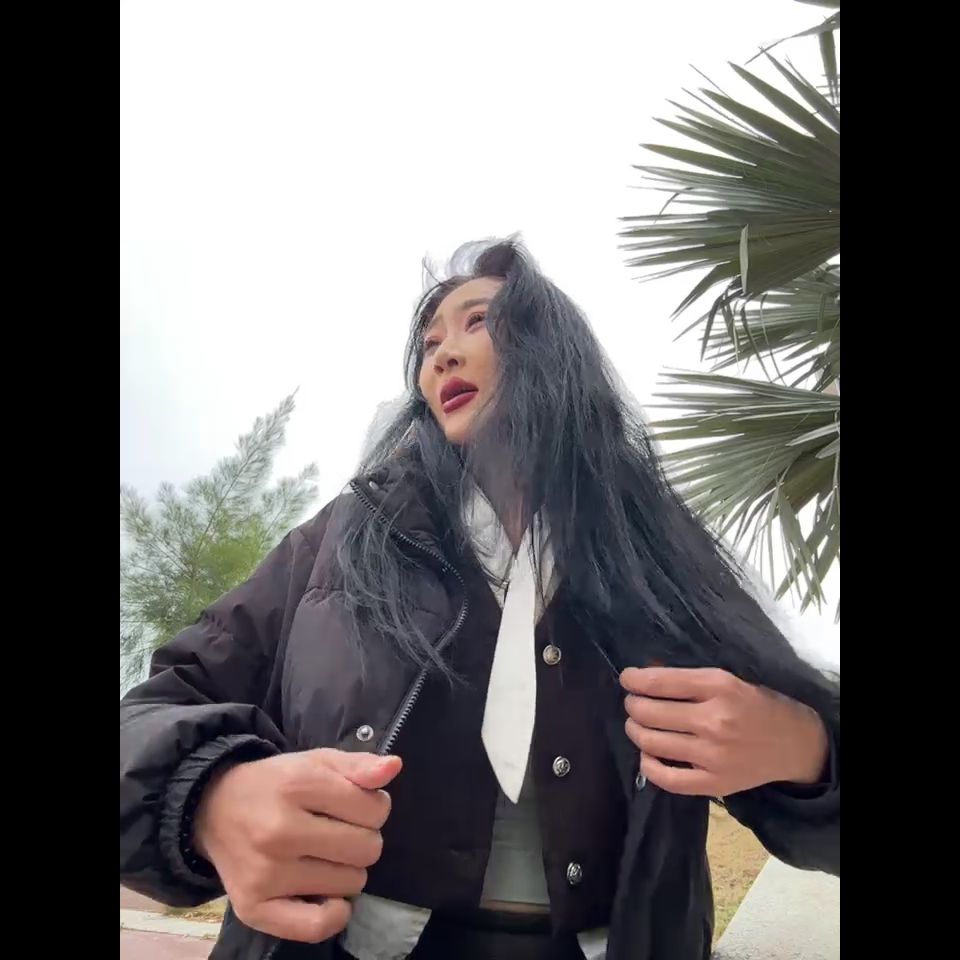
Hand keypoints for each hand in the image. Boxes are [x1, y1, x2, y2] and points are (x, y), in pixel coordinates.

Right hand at [194, 748, 401, 942]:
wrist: (214, 808)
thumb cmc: (277, 783)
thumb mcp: (318, 762)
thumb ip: (359, 765)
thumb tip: (394, 767)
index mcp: (297, 785)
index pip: (374, 809)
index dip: (375, 807)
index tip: (354, 806)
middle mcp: (279, 831)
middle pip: (367, 849)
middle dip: (363, 838)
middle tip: (339, 831)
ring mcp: (266, 873)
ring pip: (351, 884)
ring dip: (347, 870)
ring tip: (324, 855)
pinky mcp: (254, 907)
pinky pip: (316, 927)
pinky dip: (333, 914)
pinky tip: (328, 895)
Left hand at [621, 667, 827, 796]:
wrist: (794, 744)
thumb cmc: (756, 705)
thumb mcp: (727, 679)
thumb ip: (688, 679)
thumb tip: (645, 674)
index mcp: (718, 686)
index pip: (660, 682)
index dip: (634, 680)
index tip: (626, 679)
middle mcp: (714, 720)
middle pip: (650, 712)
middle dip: (632, 705)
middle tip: (633, 704)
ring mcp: (713, 754)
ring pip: (652, 743)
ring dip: (635, 731)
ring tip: (638, 726)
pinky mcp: (714, 783)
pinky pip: (666, 778)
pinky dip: (648, 765)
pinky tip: (647, 755)